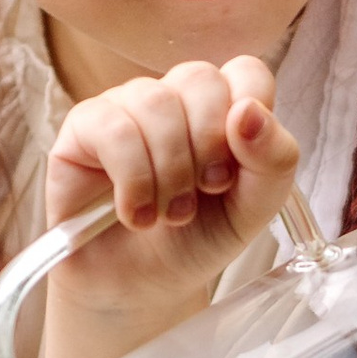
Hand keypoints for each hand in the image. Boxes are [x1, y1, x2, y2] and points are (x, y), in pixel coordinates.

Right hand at [42, 56, 300, 357]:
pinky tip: (137, 215)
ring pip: (155, 101)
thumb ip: (273, 159)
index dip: (250, 114)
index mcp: (221, 107)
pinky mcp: (83, 127)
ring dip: (170, 171)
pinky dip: (133, 181)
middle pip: (199, 78)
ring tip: (171, 214)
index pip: (246, 71)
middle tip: (206, 192)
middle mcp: (173, 98)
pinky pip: (112, 128)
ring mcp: (126, 106)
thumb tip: (249, 113)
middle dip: (209, 146)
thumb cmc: (197, 237)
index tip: (238, 169)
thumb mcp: (254, 208)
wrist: (142, 286)